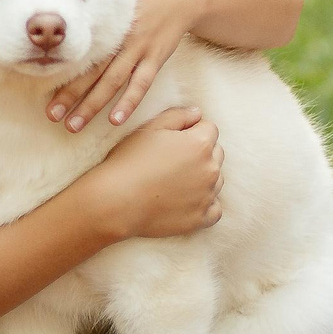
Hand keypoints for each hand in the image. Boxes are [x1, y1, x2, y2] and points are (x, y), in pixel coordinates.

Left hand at [50, 0, 210, 129]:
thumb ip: (93, 3)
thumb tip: (62, 4)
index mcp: (105, 23)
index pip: (78, 51)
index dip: (60, 71)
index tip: (42, 88)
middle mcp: (119, 37)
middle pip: (90, 70)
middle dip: (70, 95)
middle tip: (51, 116)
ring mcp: (139, 48)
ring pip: (112, 82)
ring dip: (92, 105)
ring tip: (73, 126)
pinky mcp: (156, 57)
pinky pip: (141, 83)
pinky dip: (129, 102)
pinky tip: (115, 120)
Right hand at [81, 106, 222, 238]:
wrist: (116, 201)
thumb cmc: (130, 161)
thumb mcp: (150, 128)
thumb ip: (178, 116)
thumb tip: (197, 113)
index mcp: (200, 144)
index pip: (210, 129)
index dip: (192, 131)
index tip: (174, 141)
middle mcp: (210, 169)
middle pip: (216, 154)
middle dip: (201, 153)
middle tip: (174, 161)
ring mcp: (207, 196)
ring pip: (216, 180)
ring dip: (203, 178)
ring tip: (176, 181)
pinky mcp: (200, 219)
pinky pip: (215, 209)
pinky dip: (205, 205)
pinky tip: (187, 202)